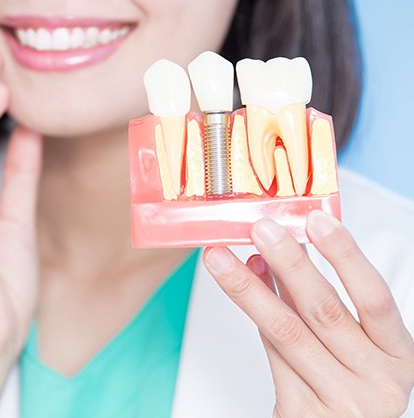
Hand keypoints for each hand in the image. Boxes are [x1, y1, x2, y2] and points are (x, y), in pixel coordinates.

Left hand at [203, 211, 413, 416]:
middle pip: (324, 310)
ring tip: (221, 258)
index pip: (375, 297)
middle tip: (260, 229)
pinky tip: (239, 287)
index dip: (346, 255)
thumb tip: (277, 253)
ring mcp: (340, 401)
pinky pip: (271, 354)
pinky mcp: (303, 412)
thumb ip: (318, 301)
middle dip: (288, 263)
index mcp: (398, 356)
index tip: (317, 219)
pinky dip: (253, 316)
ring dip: (249, 288)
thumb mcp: (352, 344)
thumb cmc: (347, 385)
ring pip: (286, 330)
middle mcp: (376, 380)